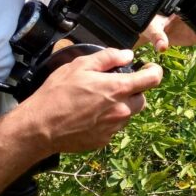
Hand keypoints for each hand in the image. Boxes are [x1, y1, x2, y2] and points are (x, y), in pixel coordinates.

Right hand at [20, 47, 162, 153]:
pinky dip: (108, 120)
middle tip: (114, 86)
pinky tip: (89, 116)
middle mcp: (121, 110)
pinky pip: (114, 127)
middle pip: (142, 99)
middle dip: (134, 91)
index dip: (154, 71)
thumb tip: (127, 55)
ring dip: (120, 106)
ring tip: (96, 102)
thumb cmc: (57, 93)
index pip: (152, 80)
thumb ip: (108, 58)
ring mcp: (114, 128)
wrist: (40, 127)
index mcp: (118, 89)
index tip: (149, 69)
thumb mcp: (80, 65)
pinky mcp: (104, 140)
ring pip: (128, 114)